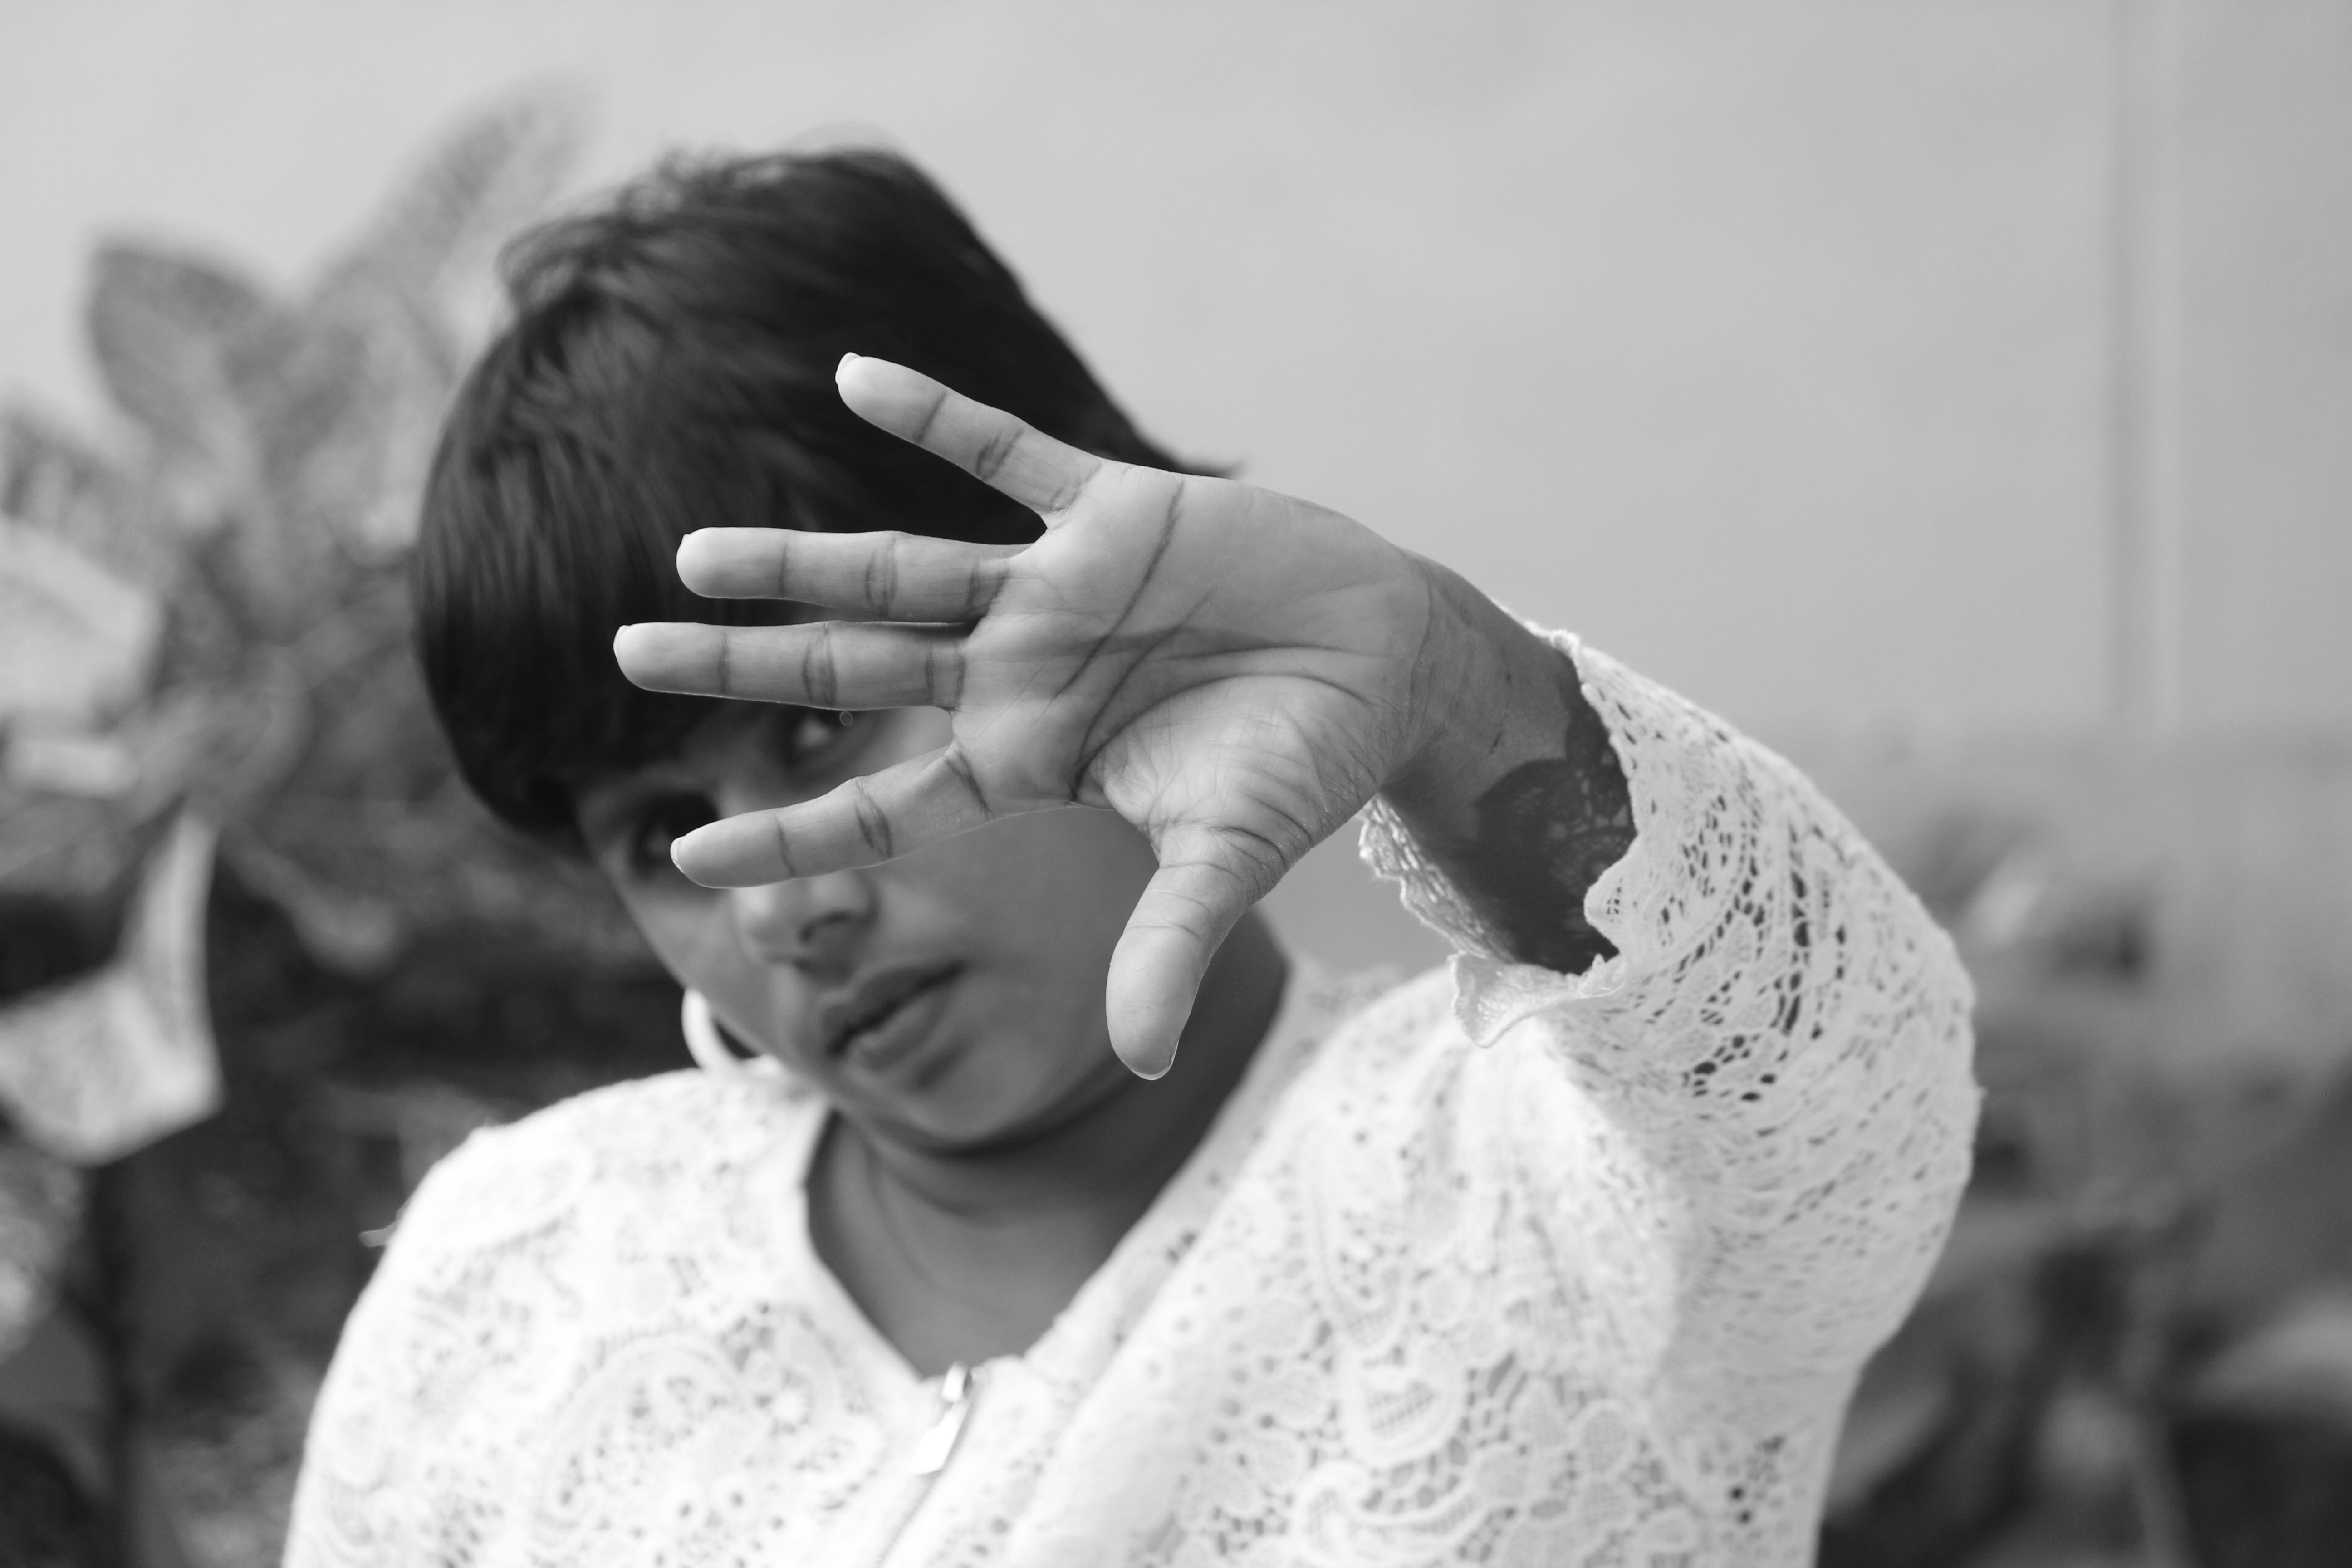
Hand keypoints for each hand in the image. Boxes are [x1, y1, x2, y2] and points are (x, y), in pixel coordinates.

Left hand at [614, 355, 1463, 1076]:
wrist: (1386, 660)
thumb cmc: (1304, 765)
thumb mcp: (1229, 860)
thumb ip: (1171, 948)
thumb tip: (1143, 1067)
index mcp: (1030, 761)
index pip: (885, 807)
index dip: (793, 827)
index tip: (690, 852)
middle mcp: (1018, 673)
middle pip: (852, 675)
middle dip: (744, 668)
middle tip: (625, 653)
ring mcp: (1054, 592)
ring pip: (898, 570)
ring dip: (799, 560)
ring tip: (691, 551)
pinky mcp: (1109, 512)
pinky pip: (1005, 454)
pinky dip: (938, 416)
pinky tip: (854, 375)